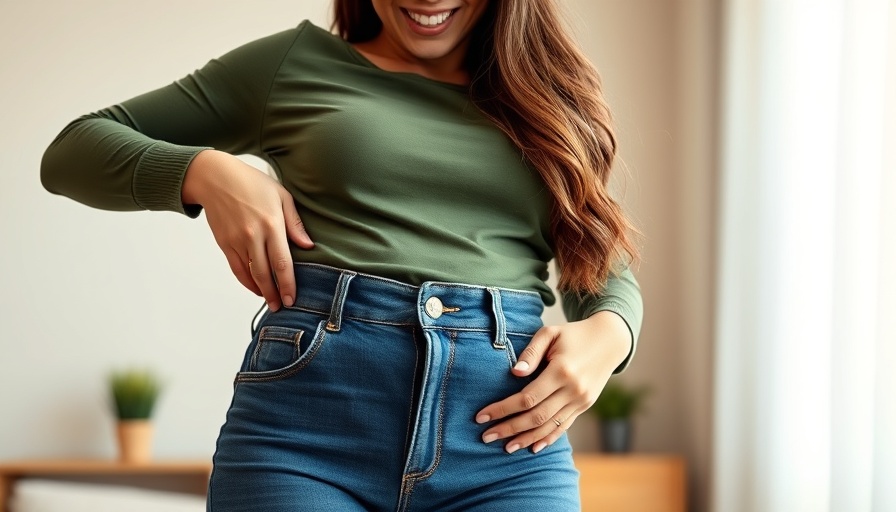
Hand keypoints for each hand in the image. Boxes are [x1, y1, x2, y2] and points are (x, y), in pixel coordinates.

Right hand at [182, 150, 313, 310]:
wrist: (215, 178)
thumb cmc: (252, 183)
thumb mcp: (281, 196)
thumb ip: (295, 223)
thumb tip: (308, 246)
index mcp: (271, 224)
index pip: (282, 262)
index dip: (287, 283)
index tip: (292, 299)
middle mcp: (253, 235)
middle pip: (264, 273)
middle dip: (274, 294)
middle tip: (281, 307)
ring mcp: (236, 241)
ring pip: (249, 274)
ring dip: (260, 291)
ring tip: (270, 301)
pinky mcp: (224, 243)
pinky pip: (236, 268)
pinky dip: (246, 281)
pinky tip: (255, 287)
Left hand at [475, 311, 631, 453]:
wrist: (610, 340)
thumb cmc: (573, 334)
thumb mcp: (551, 332)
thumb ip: (531, 351)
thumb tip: (515, 372)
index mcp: (562, 370)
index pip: (527, 397)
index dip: (503, 409)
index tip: (482, 416)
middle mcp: (573, 390)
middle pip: (536, 416)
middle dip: (509, 428)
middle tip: (486, 436)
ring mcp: (581, 400)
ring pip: (549, 426)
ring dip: (526, 438)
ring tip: (506, 448)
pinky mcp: (585, 405)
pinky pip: (564, 426)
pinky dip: (548, 438)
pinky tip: (533, 448)